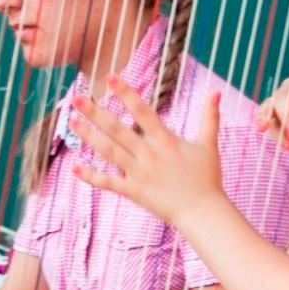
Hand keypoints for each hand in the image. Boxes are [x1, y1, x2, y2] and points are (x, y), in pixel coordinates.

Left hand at [67, 75, 226, 224]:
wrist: (202, 212)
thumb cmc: (207, 178)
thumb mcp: (209, 145)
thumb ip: (210, 117)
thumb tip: (216, 92)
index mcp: (165, 140)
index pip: (142, 111)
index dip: (126, 93)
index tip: (111, 77)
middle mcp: (149, 154)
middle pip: (118, 129)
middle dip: (96, 112)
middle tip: (77, 97)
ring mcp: (139, 173)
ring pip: (109, 152)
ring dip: (89, 136)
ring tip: (72, 121)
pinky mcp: (134, 191)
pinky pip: (109, 183)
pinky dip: (91, 176)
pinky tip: (75, 167)